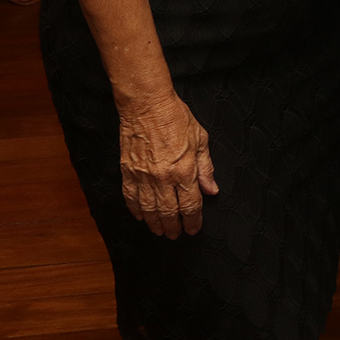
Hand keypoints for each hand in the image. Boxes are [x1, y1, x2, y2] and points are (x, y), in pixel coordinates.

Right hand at [118, 93, 218, 238]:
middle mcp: (163, 178)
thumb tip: (211, 190)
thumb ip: (206, 168)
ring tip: (160, 231)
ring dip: (154, 224)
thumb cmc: (176, 118)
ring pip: (148, 210)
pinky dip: (135, 210)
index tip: (193, 229)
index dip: (193, 221)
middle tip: (176, 234)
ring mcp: (143, 176)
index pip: (191, 205)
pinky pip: (130, 198)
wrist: (147, 105)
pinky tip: (140, 216)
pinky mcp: (128, 171)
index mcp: (185, 170)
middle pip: (168, 213)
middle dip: (173, 227)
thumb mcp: (201, 139)